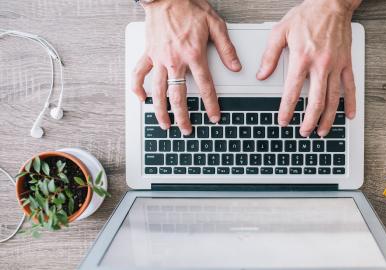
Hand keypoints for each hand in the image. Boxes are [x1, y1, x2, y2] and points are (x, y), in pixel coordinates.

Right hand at [132, 0, 240, 134]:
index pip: (205, 87)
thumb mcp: (216, 24)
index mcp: (194, 55)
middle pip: (178, 96)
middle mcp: (175, 60)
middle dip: (183, 116)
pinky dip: (138, 88)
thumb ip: (226, 48)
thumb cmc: (190, 7)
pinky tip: (141, 99)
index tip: (214, 117)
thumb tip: (235, 66)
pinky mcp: (148, 53)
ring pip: (157, 91)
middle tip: (187, 129)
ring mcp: (159, 58)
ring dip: (161, 110)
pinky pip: (138, 73)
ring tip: (165, 125)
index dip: (211, 104)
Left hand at [257, 0, 360, 136]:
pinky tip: (348, 115)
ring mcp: (336, 65)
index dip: (287, 110)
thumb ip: (269, 56)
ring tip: (322, 131)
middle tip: (304, 132)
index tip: (283, 121)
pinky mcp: (346, 63)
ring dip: (327, 118)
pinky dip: (350, 103)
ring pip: (333, 98)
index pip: (292, 92)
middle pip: (315, 101)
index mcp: (302, 58)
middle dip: (309, 120)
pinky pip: (350, 87)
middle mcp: (320, 65)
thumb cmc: (307, 16)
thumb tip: (262, 75)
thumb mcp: (280, 32)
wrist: (331, 3)